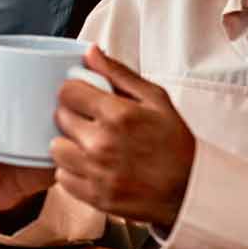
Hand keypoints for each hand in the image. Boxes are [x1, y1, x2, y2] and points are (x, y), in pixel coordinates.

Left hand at [51, 45, 197, 228]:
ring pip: (56, 148)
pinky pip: (62, 177)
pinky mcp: (95, 196)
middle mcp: (103, 143)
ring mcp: (97, 172)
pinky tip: (91, 166)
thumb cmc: (175, 143)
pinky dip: (72, 171)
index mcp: (118, 115)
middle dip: (73, 115)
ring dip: (69, 144)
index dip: (75, 92)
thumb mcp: (156, 99)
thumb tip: (90, 52)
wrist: (191, 189)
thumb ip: (119, 74)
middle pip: (59, 117)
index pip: (67, 92)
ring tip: (89, 145)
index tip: (84, 97)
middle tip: (92, 121)